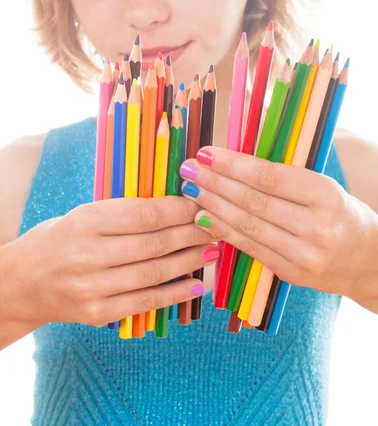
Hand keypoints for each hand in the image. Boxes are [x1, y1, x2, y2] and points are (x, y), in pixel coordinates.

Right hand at [6, 196, 217, 327]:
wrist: (23, 281)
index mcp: (86, 220)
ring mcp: (91, 287)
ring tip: (211, 251)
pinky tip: (195, 284)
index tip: (201, 205)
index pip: (145, 215)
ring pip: (153, 273)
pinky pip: (145, 302)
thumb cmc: (61, 238)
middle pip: (154, 243)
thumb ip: (126, 212)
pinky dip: (174, 293)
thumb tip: (177, 207)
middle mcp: (87, 254)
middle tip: (215, 227)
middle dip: (191, 234)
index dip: (179, 210)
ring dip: (189, 262)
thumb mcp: (86, 214)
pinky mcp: (96, 313)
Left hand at [180, 146, 377, 299]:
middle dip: (215, 183)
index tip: (206, 153)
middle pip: (253, 201)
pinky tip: (205, 217)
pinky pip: (250, 248)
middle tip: (189, 169)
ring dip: (212, 206)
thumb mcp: (321, 185)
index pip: (269, 177)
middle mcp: (316, 227)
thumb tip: (231, 162)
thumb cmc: (339, 212)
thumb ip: (281, 176)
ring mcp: (304, 255)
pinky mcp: (291, 273)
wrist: (367, 259)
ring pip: (247, 226)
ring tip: (190, 189)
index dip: (233, 164)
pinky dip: (224, 231)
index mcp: (325, 195)